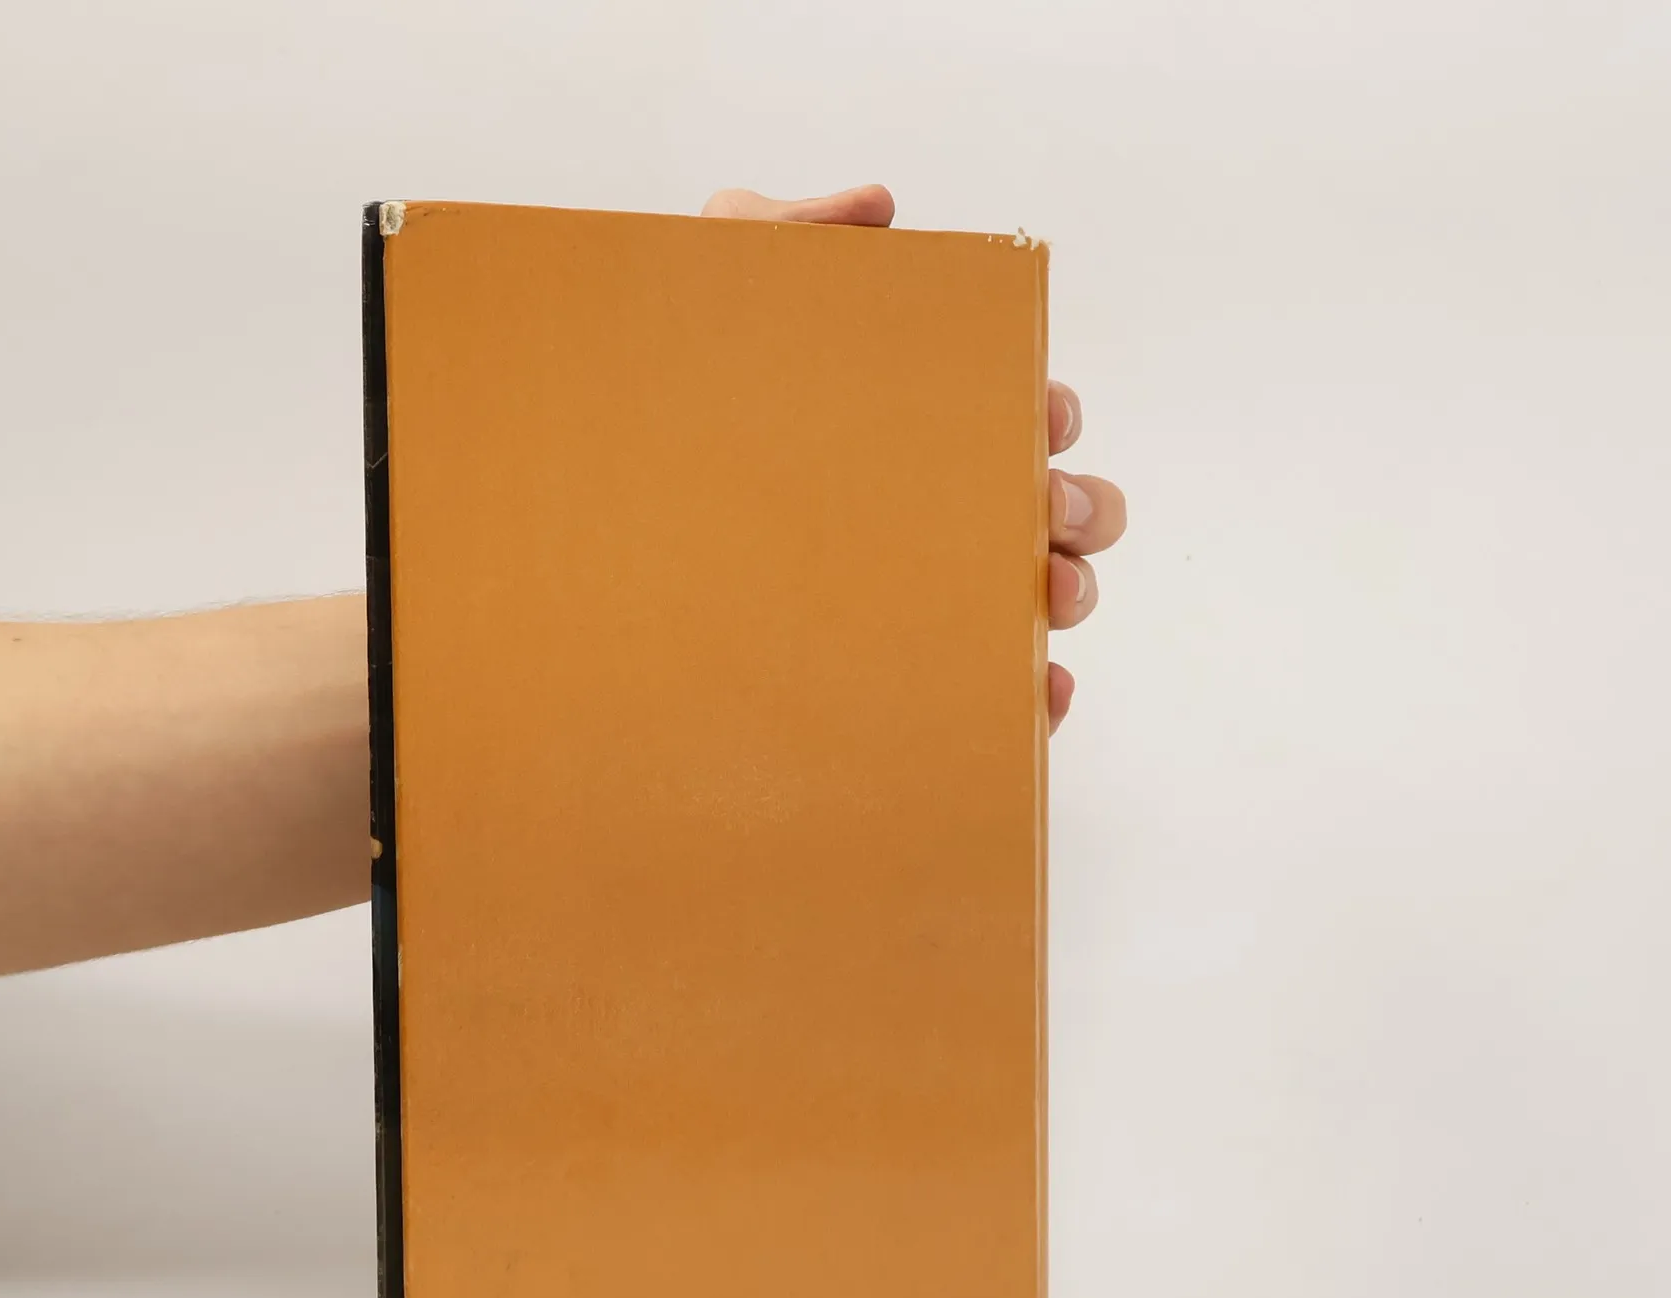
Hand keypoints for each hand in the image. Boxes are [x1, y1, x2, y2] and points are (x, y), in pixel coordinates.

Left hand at [703, 185, 1123, 731]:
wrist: (603, 514)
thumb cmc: (669, 405)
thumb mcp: (717, 294)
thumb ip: (791, 232)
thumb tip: (880, 211)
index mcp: (923, 424)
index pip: (1025, 415)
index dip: (1051, 411)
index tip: (1038, 412)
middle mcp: (938, 511)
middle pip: (1064, 509)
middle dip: (1079, 506)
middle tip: (1038, 507)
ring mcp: (926, 592)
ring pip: (1048, 600)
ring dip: (1070, 593)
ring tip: (1042, 593)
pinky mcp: (905, 670)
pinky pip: (996, 697)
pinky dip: (1038, 700)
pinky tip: (1036, 691)